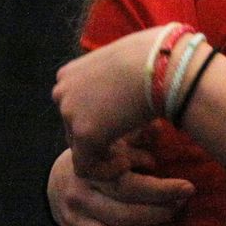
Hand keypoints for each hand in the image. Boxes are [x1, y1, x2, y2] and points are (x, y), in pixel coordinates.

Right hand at [47, 129, 194, 225]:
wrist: (61, 181)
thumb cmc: (100, 157)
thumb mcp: (115, 140)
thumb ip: (137, 137)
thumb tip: (160, 129)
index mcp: (89, 171)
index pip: (127, 186)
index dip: (161, 190)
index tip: (188, 188)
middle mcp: (80, 200)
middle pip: (124, 217)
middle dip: (159, 214)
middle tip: (181, 206)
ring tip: (168, 224)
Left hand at [52, 30, 157, 172]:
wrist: (162, 62)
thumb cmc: (154, 55)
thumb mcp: (122, 59)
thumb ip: (111, 76)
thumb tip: (127, 80)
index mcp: (69, 74)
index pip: (75, 107)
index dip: (98, 119)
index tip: (123, 122)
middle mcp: (62, 92)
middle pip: (75, 127)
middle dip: (100, 137)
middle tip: (128, 141)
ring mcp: (70, 113)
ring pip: (81, 148)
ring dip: (104, 152)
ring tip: (131, 151)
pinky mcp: (84, 134)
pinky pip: (87, 167)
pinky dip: (105, 170)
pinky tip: (127, 162)